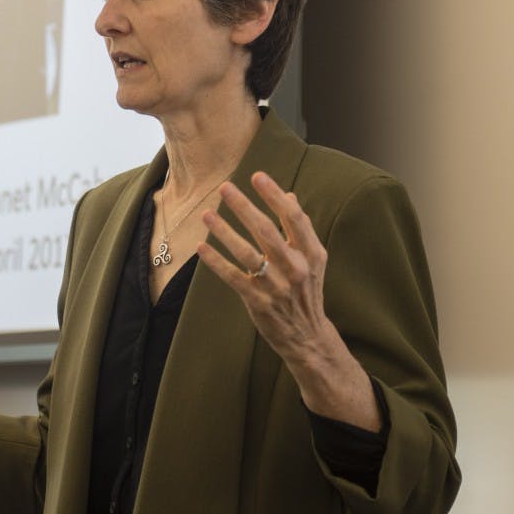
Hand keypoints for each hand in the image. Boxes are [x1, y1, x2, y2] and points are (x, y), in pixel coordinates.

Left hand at [197, 171, 330, 361]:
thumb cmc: (306, 291)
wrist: (308, 337)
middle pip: (267, 231)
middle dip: (244, 207)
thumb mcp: (312, 260)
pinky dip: (216, 261)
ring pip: (246, 253)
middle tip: (225, 187)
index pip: (293, 218)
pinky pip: (233, 277)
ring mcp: (277, 286)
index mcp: (312, 254)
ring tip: (206, 213)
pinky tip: (202, 246)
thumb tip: (289, 195)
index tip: (257, 176)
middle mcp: (296, 268)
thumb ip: (299, 229)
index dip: (274, 195)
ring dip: (224, 231)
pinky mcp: (259, 302)